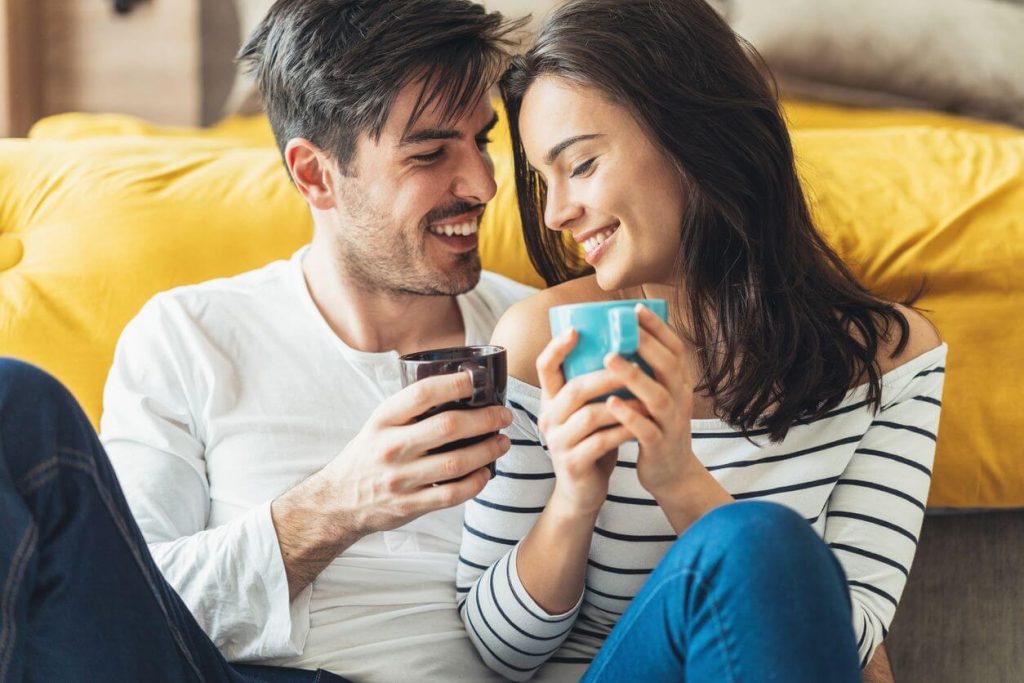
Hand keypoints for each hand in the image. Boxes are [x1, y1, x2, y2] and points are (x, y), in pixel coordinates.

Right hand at [273, 369, 512, 595]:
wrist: (339, 501)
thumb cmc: (367, 455)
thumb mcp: (378, 425)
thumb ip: (410, 411)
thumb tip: (459, 389)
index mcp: (382, 420)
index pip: (421, 394)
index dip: (453, 383)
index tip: (476, 379)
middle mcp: (390, 447)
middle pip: (447, 427)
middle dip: (484, 419)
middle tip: (503, 415)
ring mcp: (400, 479)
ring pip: (456, 463)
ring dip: (487, 451)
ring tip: (502, 442)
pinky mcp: (410, 505)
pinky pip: (452, 494)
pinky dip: (475, 483)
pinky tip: (486, 473)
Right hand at [536, 327, 635, 514]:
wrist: (582, 491)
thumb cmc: (590, 442)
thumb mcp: (584, 411)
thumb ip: (591, 387)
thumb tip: (620, 347)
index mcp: (551, 400)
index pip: (545, 367)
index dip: (557, 347)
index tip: (576, 329)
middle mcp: (549, 418)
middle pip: (573, 389)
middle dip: (605, 375)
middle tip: (631, 363)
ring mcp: (558, 442)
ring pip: (589, 415)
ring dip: (621, 405)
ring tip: (645, 397)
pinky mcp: (573, 463)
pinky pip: (601, 442)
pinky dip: (623, 431)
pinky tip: (640, 426)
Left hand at [602, 304, 699, 500]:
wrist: (671, 474)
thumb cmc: (656, 426)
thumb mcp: (658, 395)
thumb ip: (647, 371)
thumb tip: (619, 336)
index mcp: (678, 383)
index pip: (674, 349)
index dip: (658, 328)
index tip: (636, 308)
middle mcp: (680, 399)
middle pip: (668, 366)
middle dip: (646, 344)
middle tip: (622, 326)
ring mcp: (672, 423)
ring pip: (657, 396)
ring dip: (633, 376)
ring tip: (609, 358)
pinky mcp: (660, 446)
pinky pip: (646, 430)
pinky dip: (629, 416)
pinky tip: (611, 404)